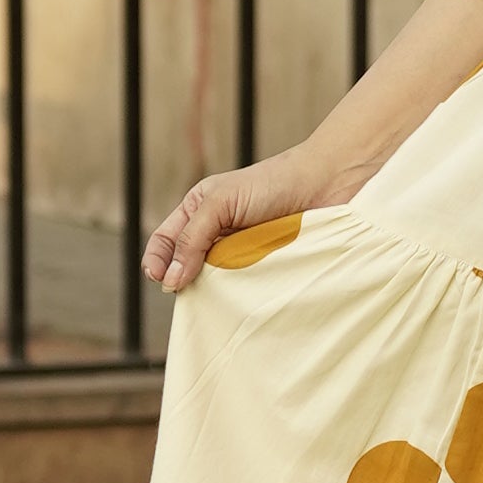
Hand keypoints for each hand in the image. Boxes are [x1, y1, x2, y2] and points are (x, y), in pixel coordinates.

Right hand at [142, 155, 338, 296]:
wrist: (325, 185)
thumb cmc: (272, 183)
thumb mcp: (221, 202)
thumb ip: (192, 238)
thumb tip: (170, 279)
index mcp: (198, 212)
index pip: (165, 242)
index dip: (157, 262)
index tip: (161, 280)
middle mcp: (216, 234)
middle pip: (185, 267)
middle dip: (183, 281)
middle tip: (189, 291)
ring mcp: (240, 254)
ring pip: (215, 283)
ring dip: (214, 292)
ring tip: (219, 294)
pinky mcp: (264, 269)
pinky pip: (244, 290)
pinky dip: (240, 296)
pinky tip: (242, 299)